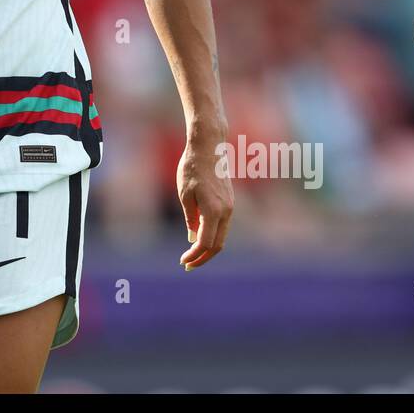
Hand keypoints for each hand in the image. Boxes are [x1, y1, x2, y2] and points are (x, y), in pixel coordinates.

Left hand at [177, 135, 232, 269]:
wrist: (209, 147)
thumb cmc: (192, 168)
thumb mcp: (184, 193)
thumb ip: (190, 218)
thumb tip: (193, 238)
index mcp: (214, 211)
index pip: (206, 243)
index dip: (194, 255)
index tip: (183, 261)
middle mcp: (226, 212)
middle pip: (218, 245)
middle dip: (203, 258)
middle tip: (188, 265)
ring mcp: (230, 207)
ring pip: (222, 236)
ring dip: (208, 248)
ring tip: (193, 256)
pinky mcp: (230, 202)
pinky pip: (223, 226)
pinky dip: (213, 236)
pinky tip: (200, 238)